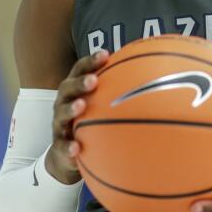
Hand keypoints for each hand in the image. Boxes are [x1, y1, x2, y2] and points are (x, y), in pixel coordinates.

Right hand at [44, 50, 108, 183]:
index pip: (80, 71)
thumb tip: (153, 78)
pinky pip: (62, 147)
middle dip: (80, 83)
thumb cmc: (88, 121)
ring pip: (61, 115)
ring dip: (70, 109)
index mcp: (74, 90)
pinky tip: (77, 148)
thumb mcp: (99, 106)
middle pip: (67, 88)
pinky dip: (68, 147)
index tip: (105, 54)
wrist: (65, 156)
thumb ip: (117, 92)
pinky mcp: (59, 146)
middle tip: (93, 80)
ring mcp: (59, 125)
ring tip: (81, 106)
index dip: (90, 61)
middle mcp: (63, 104)